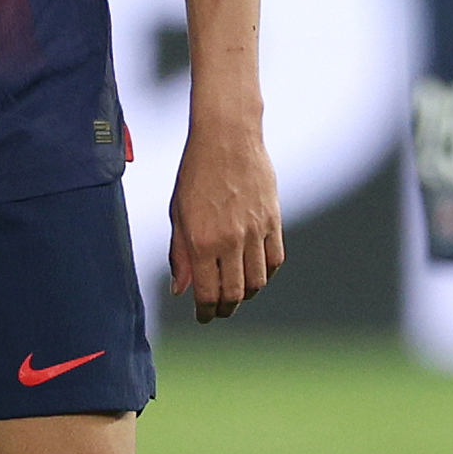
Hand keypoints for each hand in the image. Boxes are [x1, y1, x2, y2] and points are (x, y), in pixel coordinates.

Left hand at [169, 113, 285, 322]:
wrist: (227, 138)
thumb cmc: (196, 173)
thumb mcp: (178, 213)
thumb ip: (180, 254)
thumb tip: (181, 289)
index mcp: (201, 241)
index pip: (207, 292)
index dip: (206, 311)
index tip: (204, 316)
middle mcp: (230, 241)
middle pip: (235, 293)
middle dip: (226, 308)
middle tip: (220, 310)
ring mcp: (255, 232)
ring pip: (258, 281)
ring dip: (247, 294)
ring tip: (238, 293)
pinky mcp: (273, 220)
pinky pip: (275, 260)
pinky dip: (266, 274)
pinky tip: (256, 273)